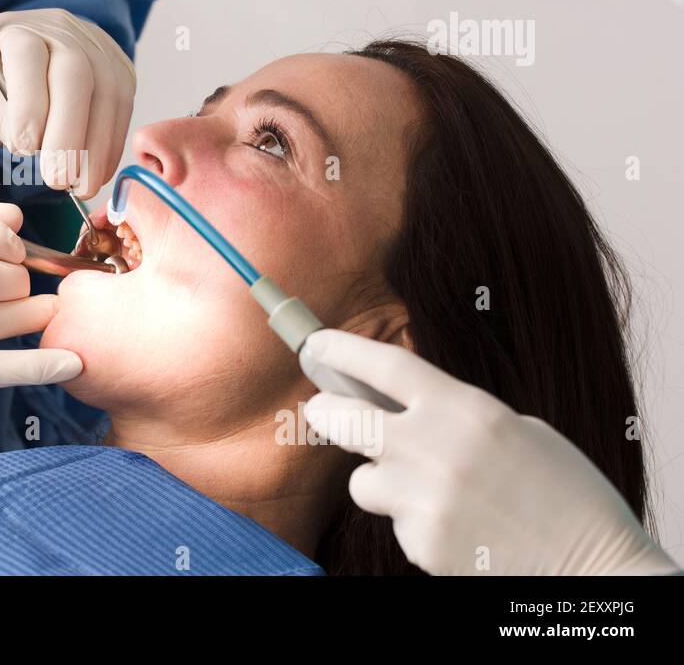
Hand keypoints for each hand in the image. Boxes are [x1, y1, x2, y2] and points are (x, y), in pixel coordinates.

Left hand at [0, 9, 135, 197]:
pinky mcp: (121, 71)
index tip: (23, 148)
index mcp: (18, 32)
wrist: (28, 67)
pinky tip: (97, 173)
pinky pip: (123, 109)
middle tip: (58, 179)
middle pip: (75, 74)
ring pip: (107, 94)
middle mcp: (62, 32)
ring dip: (96, 148)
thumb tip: (31, 145)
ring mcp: (98, 48)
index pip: (27, 58)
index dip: (28, 103)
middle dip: (68, 132)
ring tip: (81, 187)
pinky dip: (112, 147)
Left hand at [300, 329, 677, 575]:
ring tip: (429, 492)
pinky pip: (396, 524)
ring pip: (362, 482)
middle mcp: (434, 448)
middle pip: (342, 419)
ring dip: (381, 482)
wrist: (595, 567)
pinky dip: (416, 524)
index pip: (384, 365)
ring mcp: (423, 499)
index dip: (342, 350)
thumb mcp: (514, 431)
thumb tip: (392, 407)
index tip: (317, 344)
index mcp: (465, 408)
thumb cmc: (563, 493)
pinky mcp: (421, 544)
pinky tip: (457, 528)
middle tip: (323, 410)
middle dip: (325, 412)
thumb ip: (452, 416)